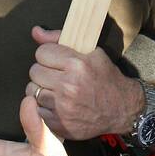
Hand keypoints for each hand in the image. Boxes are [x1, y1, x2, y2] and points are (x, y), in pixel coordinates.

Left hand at [27, 26, 144, 140]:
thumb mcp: (92, 52)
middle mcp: (68, 86)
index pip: (42, 52)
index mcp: (76, 65)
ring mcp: (62, 107)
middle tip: (55, 75)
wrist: (122, 109)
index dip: (48, 55)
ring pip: (32, 90)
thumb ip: (60, 39)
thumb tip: (35, 31)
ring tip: (55, 89)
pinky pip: (37, 109)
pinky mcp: (59, 123)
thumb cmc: (107, 79)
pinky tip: (56, 103)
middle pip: (34, 71)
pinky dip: (43, 106)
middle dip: (44, 71)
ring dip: (42, 89)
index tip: (55, 60)